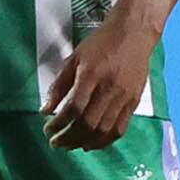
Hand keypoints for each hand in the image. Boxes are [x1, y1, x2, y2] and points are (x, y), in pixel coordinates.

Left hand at [44, 13, 153, 149]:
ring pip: (103, 130)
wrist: (134, 33)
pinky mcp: (133, 102)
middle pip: (88, 123)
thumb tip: (46, 110)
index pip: (74, 108)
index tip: (48, 129)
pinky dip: (104, 141)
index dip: (59, 123)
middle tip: (55, 143)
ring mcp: (124, 97)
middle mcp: (109, 89)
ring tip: (70, 146)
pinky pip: (119, 129)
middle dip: (69, 138)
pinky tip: (91, 144)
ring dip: (84, 142)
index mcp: (92, 75)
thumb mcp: (74, 58)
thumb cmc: (102, 43)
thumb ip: (59, 85)